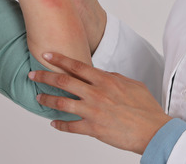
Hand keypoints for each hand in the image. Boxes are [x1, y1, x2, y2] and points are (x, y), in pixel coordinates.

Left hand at [29, 52, 171, 153]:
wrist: (153, 130)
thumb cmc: (146, 108)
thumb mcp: (132, 85)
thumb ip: (114, 78)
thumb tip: (102, 74)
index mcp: (105, 80)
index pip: (76, 66)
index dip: (59, 59)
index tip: (46, 55)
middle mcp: (96, 93)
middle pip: (63, 81)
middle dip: (44, 76)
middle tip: (32, 74)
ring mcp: (93, 111)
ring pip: (62, 103)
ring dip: (47, 99)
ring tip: (38, 97)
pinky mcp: (93, 128)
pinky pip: (70, 126)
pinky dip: (60, 125)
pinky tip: (54, 123)